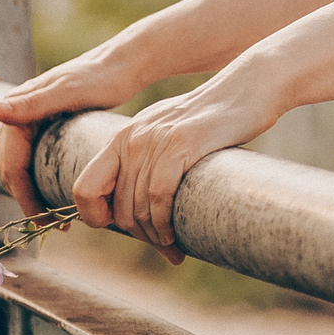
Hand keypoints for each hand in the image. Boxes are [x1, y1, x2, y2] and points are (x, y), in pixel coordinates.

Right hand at [0, 48, 141, 219]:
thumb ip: (32, 103)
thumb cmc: (102, 77)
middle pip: (11, 168)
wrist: (125, 63)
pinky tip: (58, 191)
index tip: (40, 219)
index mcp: (18, 109)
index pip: (11, 164)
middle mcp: (19, 114)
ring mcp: (32, 120)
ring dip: (31, 191)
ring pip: (21, 165)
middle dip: (25, 198)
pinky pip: (34, 158)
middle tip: (47, 224)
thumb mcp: (69, 91)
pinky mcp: (46, 124)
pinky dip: (40, 178)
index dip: (23, 195)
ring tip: (53, 215)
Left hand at [67, 66, 286, 264]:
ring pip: (140, 206)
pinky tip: (176, 234)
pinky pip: (160, 196)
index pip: (83, 188)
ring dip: (155, 236)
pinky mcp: (182, 144)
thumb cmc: (212, 119)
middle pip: (119, 207)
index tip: (120, 226)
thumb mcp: (167, 133)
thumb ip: (147, 159)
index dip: (95, 216)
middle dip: (139, 235)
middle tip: (162, 245)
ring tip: (172, 247)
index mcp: (121, 137)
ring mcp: (156, 140)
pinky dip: (165, 222)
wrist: (249, 87)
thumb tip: (137, 206)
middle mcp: (132, 138)